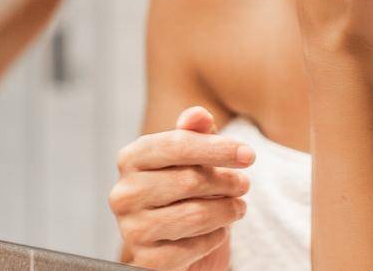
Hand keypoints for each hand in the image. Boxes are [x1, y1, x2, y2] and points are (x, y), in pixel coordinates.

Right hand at [110, 106, 253, 269]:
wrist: (172, 241)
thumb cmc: (184, 191)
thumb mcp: (192, 158)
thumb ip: (195, 134)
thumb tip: (198, 115)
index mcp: (131, 158)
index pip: (177, 145)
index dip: (216, 148)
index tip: (249, 155)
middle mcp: (124, 193)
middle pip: (188, 180)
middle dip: (226, 182)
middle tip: (243, 185)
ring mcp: (131, 229)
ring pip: (193, 215)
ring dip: (226, 211)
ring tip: (238, 207)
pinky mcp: (145, 261)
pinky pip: (192, 248)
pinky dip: (214, 239)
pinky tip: (218, 232)